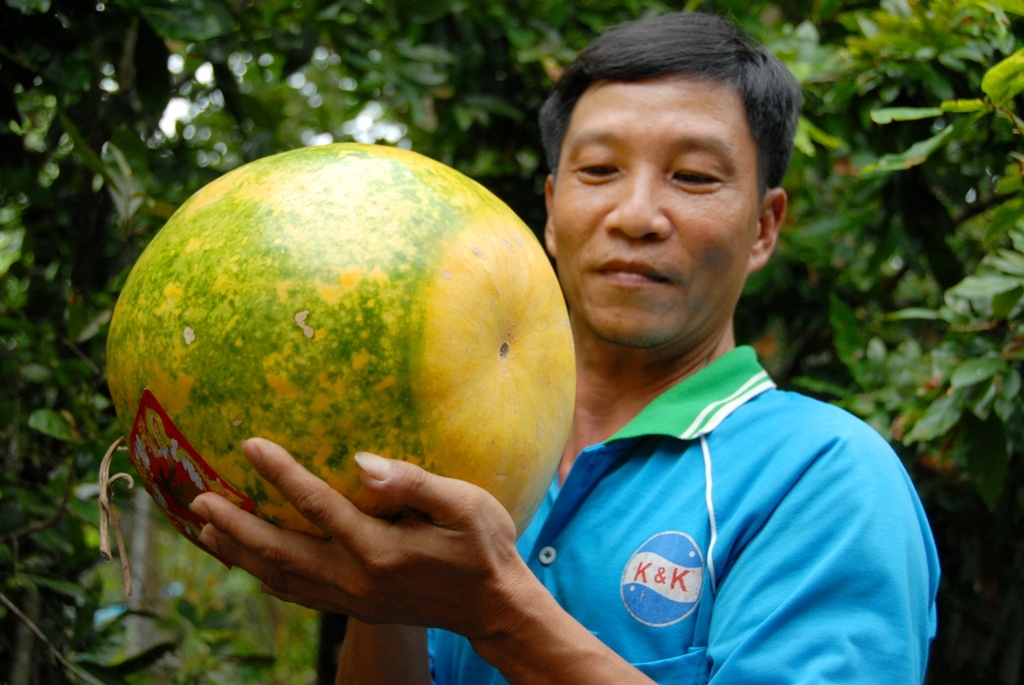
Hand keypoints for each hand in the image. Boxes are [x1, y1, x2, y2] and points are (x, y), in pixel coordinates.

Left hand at [189, 438, 529, 638]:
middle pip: (280, 552)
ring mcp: (353, 599)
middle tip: (197, 499)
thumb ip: (413, 483)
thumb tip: (361, 464)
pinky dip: (265, 576)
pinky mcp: (355, 608)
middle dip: (235, 525)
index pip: (318, 506)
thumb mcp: (465, 506)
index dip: (281, 475)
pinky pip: (297, 593)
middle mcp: (357, 580)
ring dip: (239, 553)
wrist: (494, 608)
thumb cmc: (485, 548)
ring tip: (205, 529)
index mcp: (381, 550)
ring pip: (281, 577)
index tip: (249, 445)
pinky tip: (250, 562)